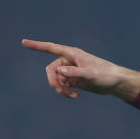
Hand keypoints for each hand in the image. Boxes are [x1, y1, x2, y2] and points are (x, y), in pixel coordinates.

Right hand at [21, 39, 139, 100]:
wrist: (115, 83)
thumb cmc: (106, 75)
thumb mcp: (91, 74)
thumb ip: (75, 73)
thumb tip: (60, 71)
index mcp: (72, 54)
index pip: (51, 48)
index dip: (37, 46)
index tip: (23, 42)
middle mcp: (69, 61)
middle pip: (51, 70)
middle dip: (54, 81)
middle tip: (61, 90)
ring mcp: (71, 71)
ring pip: (56, 79)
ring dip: (60, 88)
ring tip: (72, 95)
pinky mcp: (74, 80)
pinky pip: (62, 85)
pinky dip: (65, 91)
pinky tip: (74, 96)